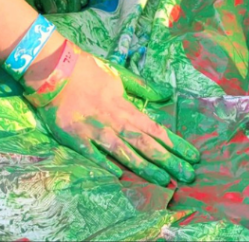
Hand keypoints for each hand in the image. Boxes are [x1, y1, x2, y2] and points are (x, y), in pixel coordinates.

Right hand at [31, 47, 199, 184]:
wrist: (54, 68)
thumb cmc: (87, 70)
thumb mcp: (118, 74)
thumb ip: (142, 86)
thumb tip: (166, 94)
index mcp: (124, 106)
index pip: (155, 128)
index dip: (175, 143)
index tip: (194, 156)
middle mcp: (114, 120)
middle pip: (145, 143)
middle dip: (168, 160)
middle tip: (188, 176)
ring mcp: (95, 130)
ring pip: (123, 151)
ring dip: (144, 167)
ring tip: (163, 181)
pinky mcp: (75, 137)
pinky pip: (93, 154)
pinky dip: (106, 163)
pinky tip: (119, 176)